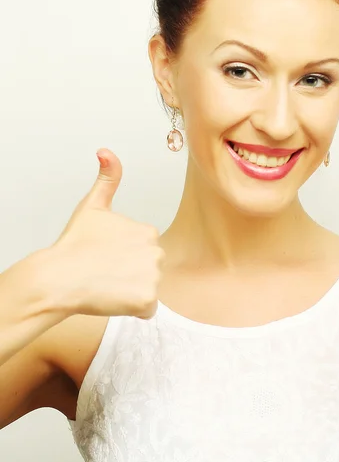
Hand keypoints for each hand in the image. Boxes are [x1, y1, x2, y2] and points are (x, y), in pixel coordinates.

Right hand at [40, 149, 163, 318]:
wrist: (58, 277)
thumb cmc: (74, 245)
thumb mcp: (92, 206)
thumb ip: (108, 178)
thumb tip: (106, 152)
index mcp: (148, 231)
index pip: (143, 251)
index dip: (123, 256)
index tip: (105, 256)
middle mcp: (156, 252)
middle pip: (148, 270)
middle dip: (130, 273)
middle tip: (104, 271)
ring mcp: (153, 276)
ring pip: (148, 288)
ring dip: (131, 291)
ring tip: (106, 285)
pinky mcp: (147, 299)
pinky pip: (147, 309)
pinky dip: (133, 308)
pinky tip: (113, 299)